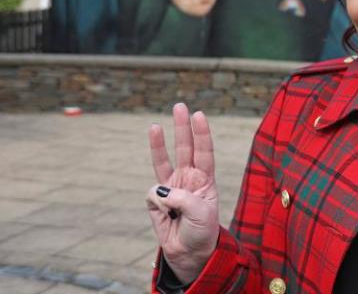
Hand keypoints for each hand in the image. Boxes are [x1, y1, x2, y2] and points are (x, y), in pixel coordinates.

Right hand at [146, 103, 219, 283]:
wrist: (190, 252)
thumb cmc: (202, 231)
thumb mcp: (200, 213)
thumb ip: (180, 198)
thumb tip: (157, 190)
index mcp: (205, 179)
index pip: (204, 151)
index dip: (202, 133)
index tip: (199, 115)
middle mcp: (188, 178)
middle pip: (185, 147)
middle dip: (182, 127)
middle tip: (180, 105)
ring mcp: (171, 187)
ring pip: (163, 160)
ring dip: (159, 143)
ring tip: (156, 125)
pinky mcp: (155, 200)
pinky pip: (152, 195)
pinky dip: (157, 203)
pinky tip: (166, 214)